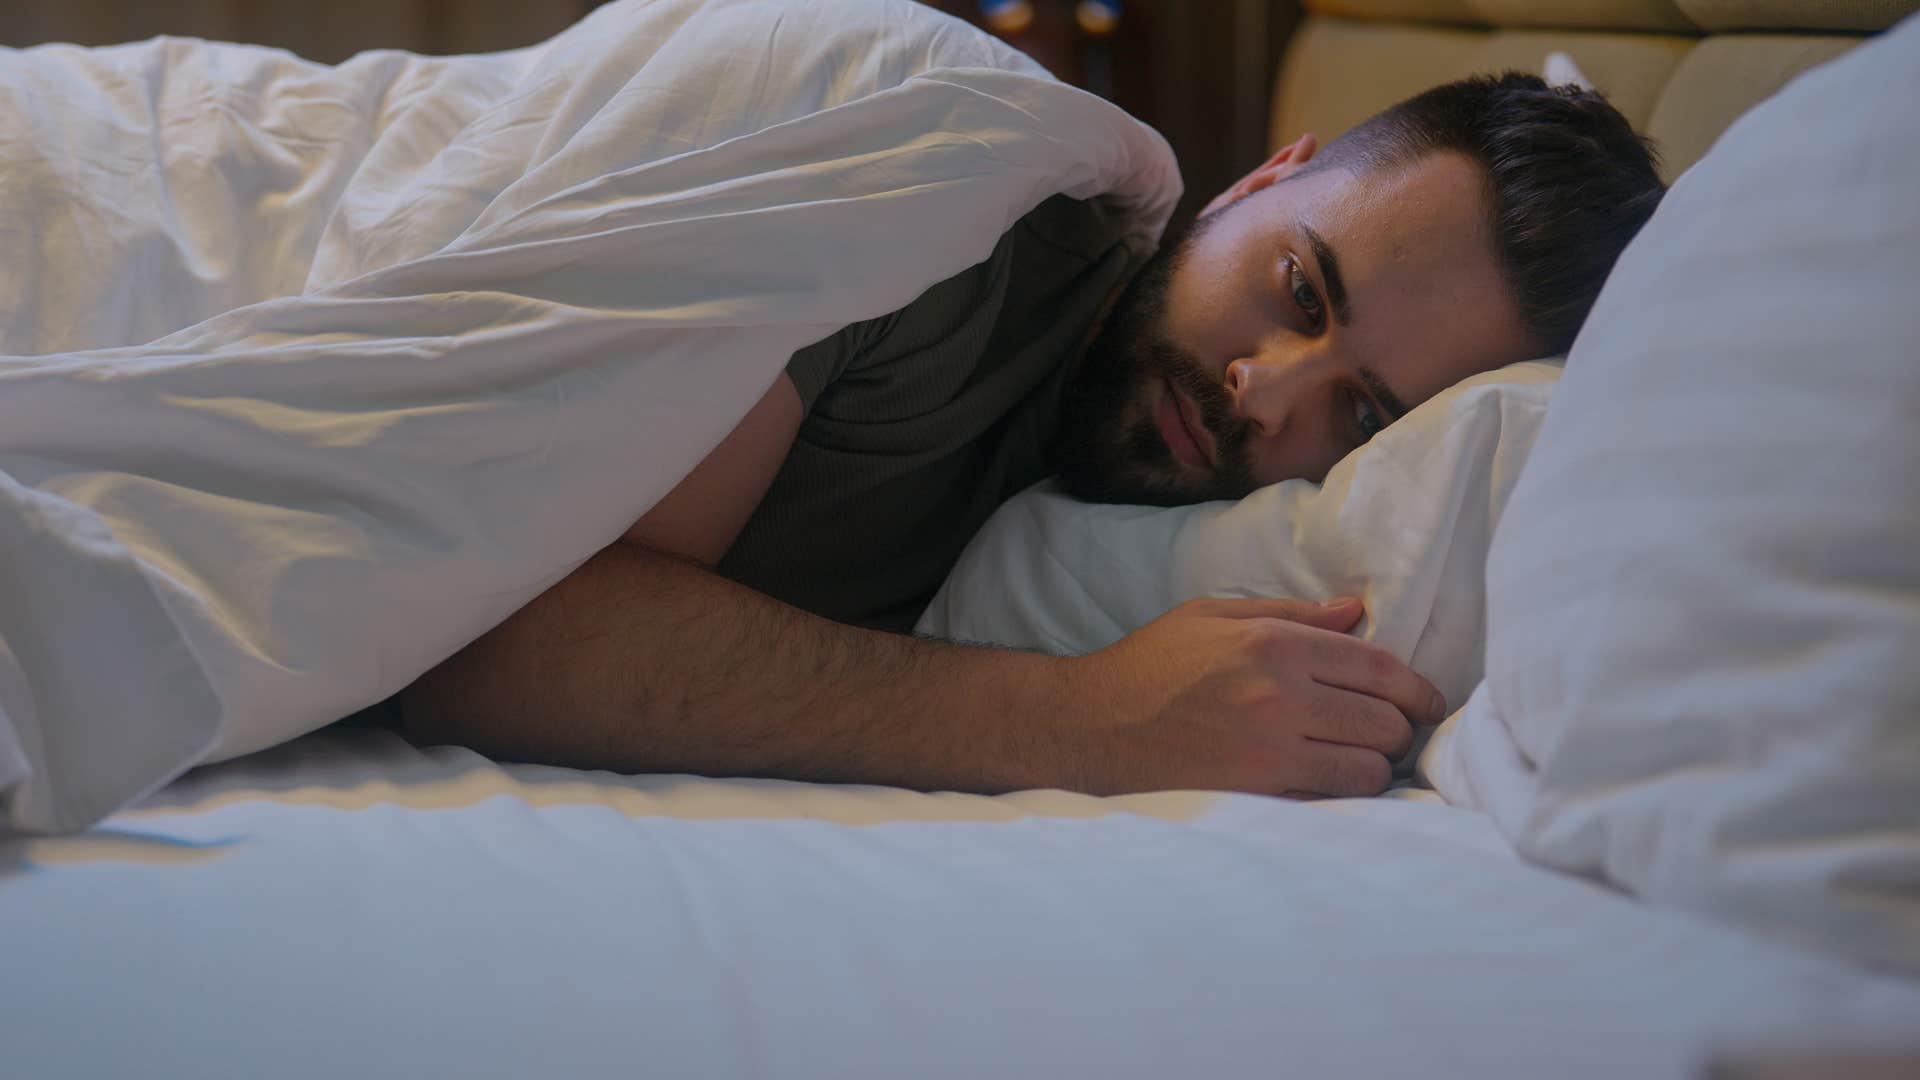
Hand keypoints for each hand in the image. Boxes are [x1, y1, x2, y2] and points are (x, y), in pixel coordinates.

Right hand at [1058, 596, 1444, 797]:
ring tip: (1363, 758)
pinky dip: (1344, 793)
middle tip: (1391, 730)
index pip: (1377, 667)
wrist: (1090, 728)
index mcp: (1273, 645)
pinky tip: (1333, 781)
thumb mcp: (1213, 615)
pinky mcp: (1256, 795)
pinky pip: (1331, 800)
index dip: (1416, 687)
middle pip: (1384, 722)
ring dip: (1377, 766)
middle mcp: (1278, 698)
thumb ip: (1291, 613)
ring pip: (1368, 770)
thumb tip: (1355, 613)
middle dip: (1400, 728)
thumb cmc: (1151, 665)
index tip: (1427, 701)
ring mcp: (1268, 753)